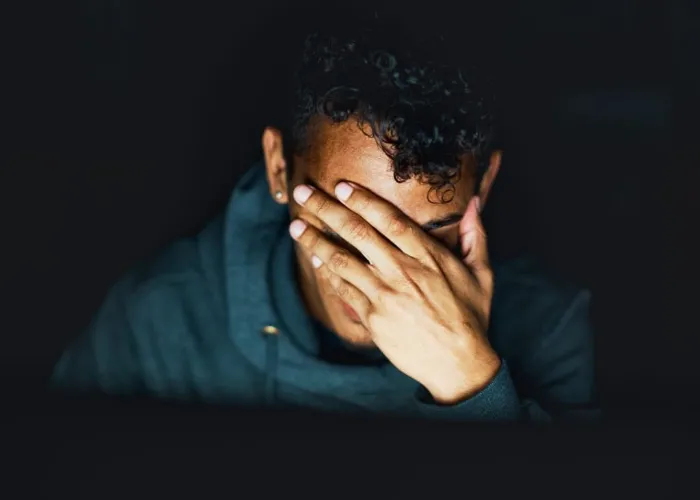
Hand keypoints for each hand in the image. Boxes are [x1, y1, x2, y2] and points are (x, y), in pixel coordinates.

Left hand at [289, 181, 500, 404]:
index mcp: (428, 256)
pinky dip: (326, 272)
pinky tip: (314, 258)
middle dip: (327, 210)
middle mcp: (403, 271)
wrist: (459, 363)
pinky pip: (343, 290)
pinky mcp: (373, 317)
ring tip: (296, 226)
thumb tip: (475, 203)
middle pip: (358, 233)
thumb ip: (475, 235)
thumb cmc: (470, 316)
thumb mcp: (481, 273)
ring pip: (342, 260)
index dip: (362, 200)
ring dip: (315, 240)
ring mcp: (385, 294)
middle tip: (304, 194)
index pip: (389, 220)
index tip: (341, 186)